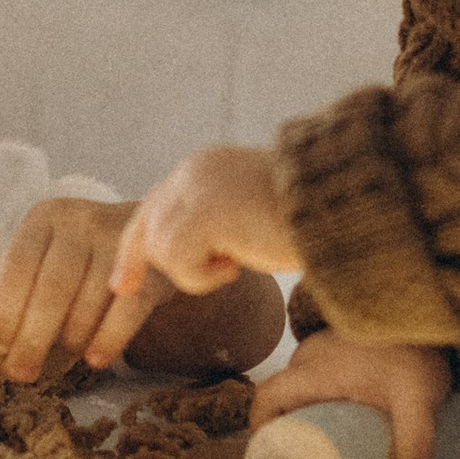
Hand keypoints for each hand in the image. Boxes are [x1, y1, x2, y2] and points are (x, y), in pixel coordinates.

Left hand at [0, 197, 160, 380]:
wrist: (153, 232)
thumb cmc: (83, 258)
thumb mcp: (47, 259)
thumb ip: (22, 295)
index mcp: (44, 218)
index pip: (17, 265)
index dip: (4, 311)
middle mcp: (79, 221)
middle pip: (53, 287)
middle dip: (33, 337)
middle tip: (22, 374)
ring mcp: (117, 239)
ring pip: (88, 302)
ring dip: (71, 341)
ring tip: (62, 360)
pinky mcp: (150, 263)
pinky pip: (127, 308)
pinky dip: (109, 338)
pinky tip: (96, 360)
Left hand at [114, 147, 295, 301]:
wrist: (338, 208)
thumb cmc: (306, 221)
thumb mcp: (246, 218)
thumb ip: (213, 226)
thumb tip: (186, 252)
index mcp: (206, 169)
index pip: (155, 206)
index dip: (136, 245)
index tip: (121, 282)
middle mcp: (195, 171)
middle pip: (146, 225)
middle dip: (133, 262)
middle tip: (123, 289)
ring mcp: (197, 188)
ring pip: (161, 248)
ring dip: (193, 272)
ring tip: (234, 263)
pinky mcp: (203, 212)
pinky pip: (178, 261)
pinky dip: (202, 276)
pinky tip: (236, 265)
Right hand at [250, 334, 451, 458]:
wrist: (429, 311)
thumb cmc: (417, 350)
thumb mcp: (418, 402)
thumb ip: (415, 445)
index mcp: (316, 370)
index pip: (268, 397)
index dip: (261, 428)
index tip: (274, 455)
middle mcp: (309, 357)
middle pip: (283, 399)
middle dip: (291, 431)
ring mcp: (320, 348)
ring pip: (299, 388)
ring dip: (307, 415)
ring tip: (331, 446)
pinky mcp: (334, 345)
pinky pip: (313, 377)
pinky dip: (319, 399)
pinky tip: (342, 417)